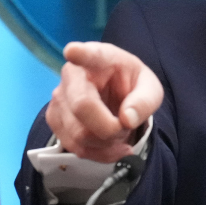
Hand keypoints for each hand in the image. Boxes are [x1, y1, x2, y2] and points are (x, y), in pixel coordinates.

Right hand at [46, 41, 162, 161]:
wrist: (116, 95)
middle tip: (126, 127)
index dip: (80, 54)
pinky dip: (99, 154)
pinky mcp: (55, 120)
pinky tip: (112, 147)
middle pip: (82, 108)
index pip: (87, 54)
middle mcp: (72, 75)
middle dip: (110, 128)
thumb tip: (127, 120)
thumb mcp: (150, 89)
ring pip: (78, 134)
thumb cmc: (131, 85)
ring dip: (107, 144)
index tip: (73, 51)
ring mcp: (59, 99)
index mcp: (99, 58)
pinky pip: (75, 147)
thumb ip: (144, 101)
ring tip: (119, 133)